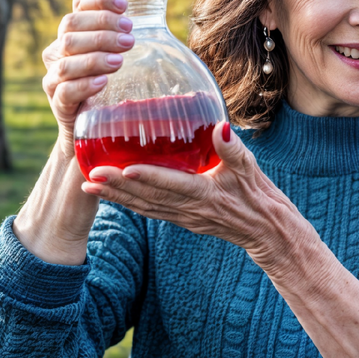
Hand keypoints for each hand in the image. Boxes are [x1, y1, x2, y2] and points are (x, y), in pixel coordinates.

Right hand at [41, 0, 135, 156]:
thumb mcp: (119, 58)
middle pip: (70, 28)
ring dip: (95, 56)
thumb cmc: (111, 87)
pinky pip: (65, 91)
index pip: (78, 5)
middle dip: (101, 27)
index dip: (98, 0)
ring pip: (65, 59)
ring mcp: (54, 78)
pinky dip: (84, 85)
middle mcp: (58, 52)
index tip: (124, 4)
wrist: (91, 128)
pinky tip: (102, 81)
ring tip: (120, 60)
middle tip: (129, 37)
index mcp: (74, 34)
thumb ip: (129, 39)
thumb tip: (159, 21)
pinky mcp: (58, 104)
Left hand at [80, 121, 316, 272]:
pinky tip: (113, 196)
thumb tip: (220, 126)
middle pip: (149, 198)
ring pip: (145, 207)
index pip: (173, 185)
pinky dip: (130, 204)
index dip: (148, 177)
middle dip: (118, 188)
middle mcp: (191, 209)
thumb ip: (232, 148)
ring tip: (90, 187)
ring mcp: (185, 217)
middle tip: (90, 175)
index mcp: (207, 194)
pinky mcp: (184, 220)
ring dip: (117, 198)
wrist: (268, 231)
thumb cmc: (261, 196)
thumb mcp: (250, 168)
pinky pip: (152, 212)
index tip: (124, 168)